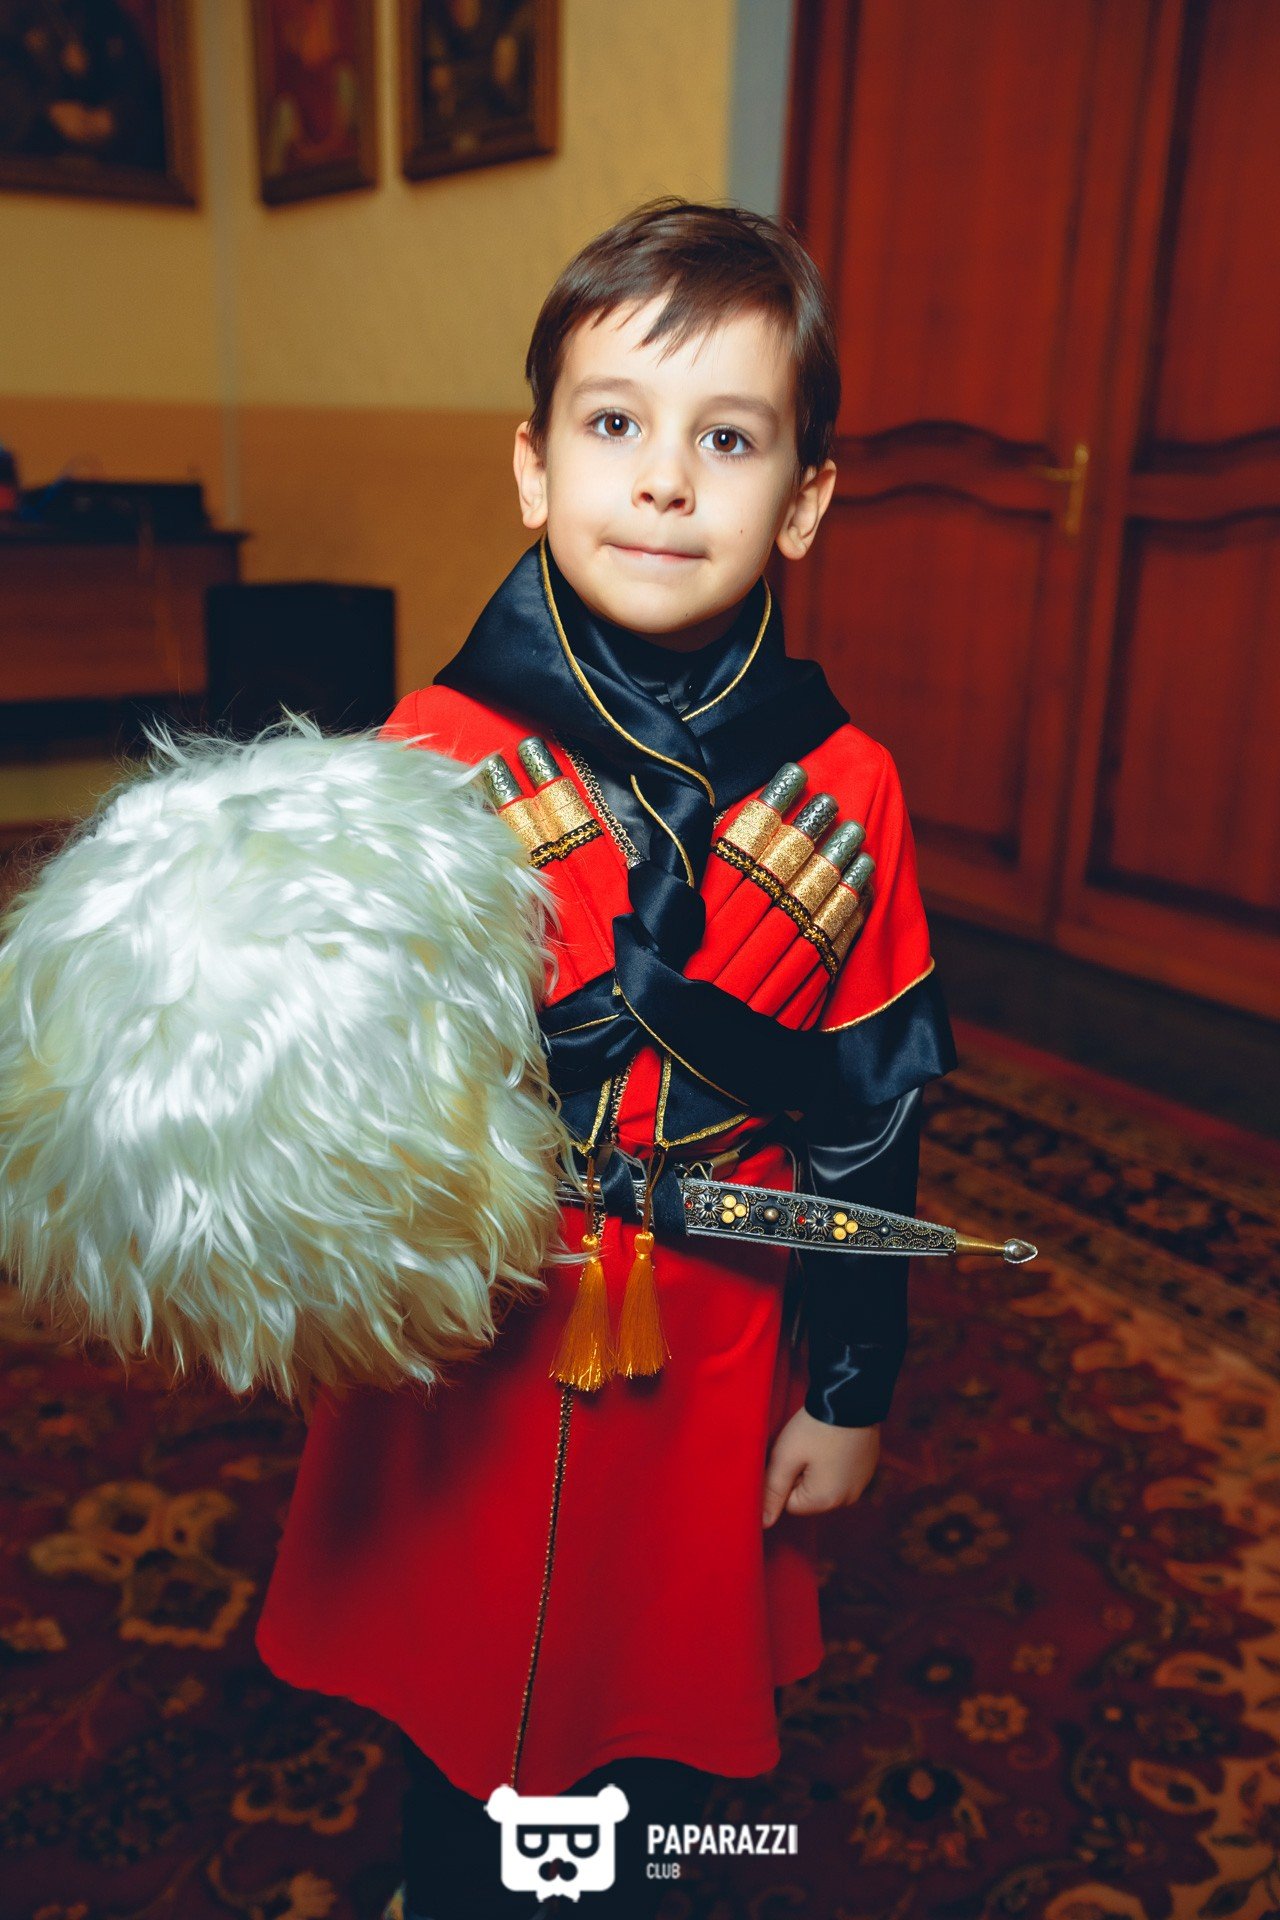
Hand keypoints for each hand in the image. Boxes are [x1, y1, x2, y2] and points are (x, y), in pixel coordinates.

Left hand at [762, 1406, 880, 1526]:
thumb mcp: (786, 1456)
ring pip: (825, 1485)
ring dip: (818, 1468)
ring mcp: (861, 1484)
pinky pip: (842, 1473)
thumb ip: (773, 1491)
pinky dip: (834, 1461)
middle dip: (801, 1475)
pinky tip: (833, 1440)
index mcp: (825, 1501)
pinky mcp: (868, 1468)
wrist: (852, 1398)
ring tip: (819, 1442)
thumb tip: (763, 1523)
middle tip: (803, 1446)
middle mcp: (847, 1500)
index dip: (785, 1478)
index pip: (790, 1504)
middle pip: (809, 1497)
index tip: (790, 1455)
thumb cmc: (815, 1427)